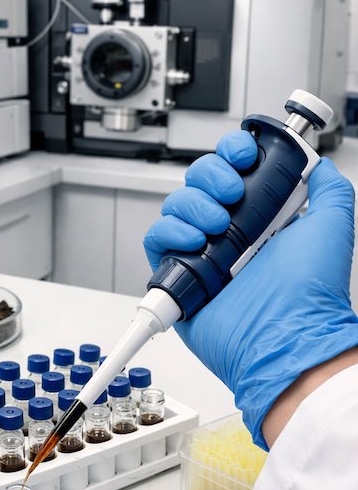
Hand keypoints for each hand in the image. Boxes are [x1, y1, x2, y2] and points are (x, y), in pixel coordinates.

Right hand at [144, 131, 357, 447]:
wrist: (284, 335)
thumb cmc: (308, 290)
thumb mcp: (332, 225)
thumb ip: (329, 188)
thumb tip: (318, 164)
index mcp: (262, 218)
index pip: (233, 170)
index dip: (231, 154)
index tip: (242, 156)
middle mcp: (230, 234)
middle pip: (199, 182)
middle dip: (211, 176)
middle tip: (232, 195)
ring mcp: (202, 255)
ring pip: (176, 206)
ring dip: (193, 205)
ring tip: (217, 227)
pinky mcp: (178, 278)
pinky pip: (156, 240)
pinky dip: (170, 232)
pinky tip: (194, 241)